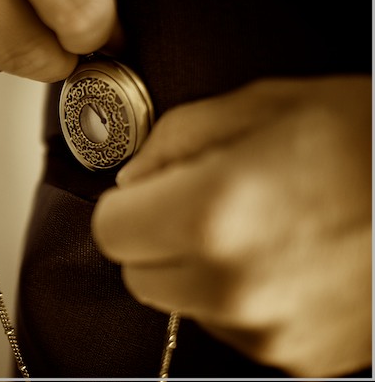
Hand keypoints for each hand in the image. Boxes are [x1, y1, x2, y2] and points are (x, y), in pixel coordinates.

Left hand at [92, 76, 371, 375]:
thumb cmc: (364, 138)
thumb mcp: (259, 104)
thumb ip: (173, 140)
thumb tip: (134, 178)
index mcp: (215, 214)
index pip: (110, 230)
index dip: (126, 205)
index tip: (147, 192)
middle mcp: (236, 287)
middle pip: (139, 275)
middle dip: (155, 238)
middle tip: (199, 204)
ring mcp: (270, 331)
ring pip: (183, 303)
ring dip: (197, 270)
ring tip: (254, 227)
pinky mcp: (300, 356)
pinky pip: (232, 326)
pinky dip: (238, 297)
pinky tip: (281, 258)